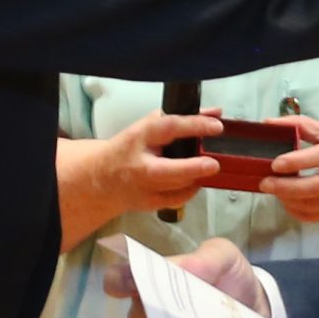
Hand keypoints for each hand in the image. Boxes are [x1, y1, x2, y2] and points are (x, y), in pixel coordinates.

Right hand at [57, 113, 219, 248]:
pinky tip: (195, 180)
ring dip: (196, 178)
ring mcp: (144, 188)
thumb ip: (181, 118)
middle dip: (194, 168)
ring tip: (207, 168)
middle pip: (169, 170)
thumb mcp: (149, 127)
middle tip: (214, 164)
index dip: (194, 126)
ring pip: (177, 187)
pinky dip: (190, 190)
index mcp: (140, 137)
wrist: (102, 178)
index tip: (216, 126)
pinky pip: (178, 200)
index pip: (169, 128)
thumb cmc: (128, 149)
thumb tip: (215, 112)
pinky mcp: (150, 205)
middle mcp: (141, 165)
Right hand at [107, 235, 266, 317]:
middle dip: (162, 315)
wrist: (256, 312)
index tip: (130, 284)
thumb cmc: (230, 280)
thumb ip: (205, 258)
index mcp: (152, 281)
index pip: (119, 280)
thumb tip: (183, 269)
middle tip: (188, 314)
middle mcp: (148, 315)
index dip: (120, 282)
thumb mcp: (225, 258)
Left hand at [261, 119, 318, 225]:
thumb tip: (268, 123)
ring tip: (272, 189)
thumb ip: (302, 126)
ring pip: (313, 205)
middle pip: (315, 187)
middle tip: (265, 182)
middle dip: (287, 187)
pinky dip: (295, 211)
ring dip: (288, 199)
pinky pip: (314, 217)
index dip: (297, 161)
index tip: (276, 163)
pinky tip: (286, 200)